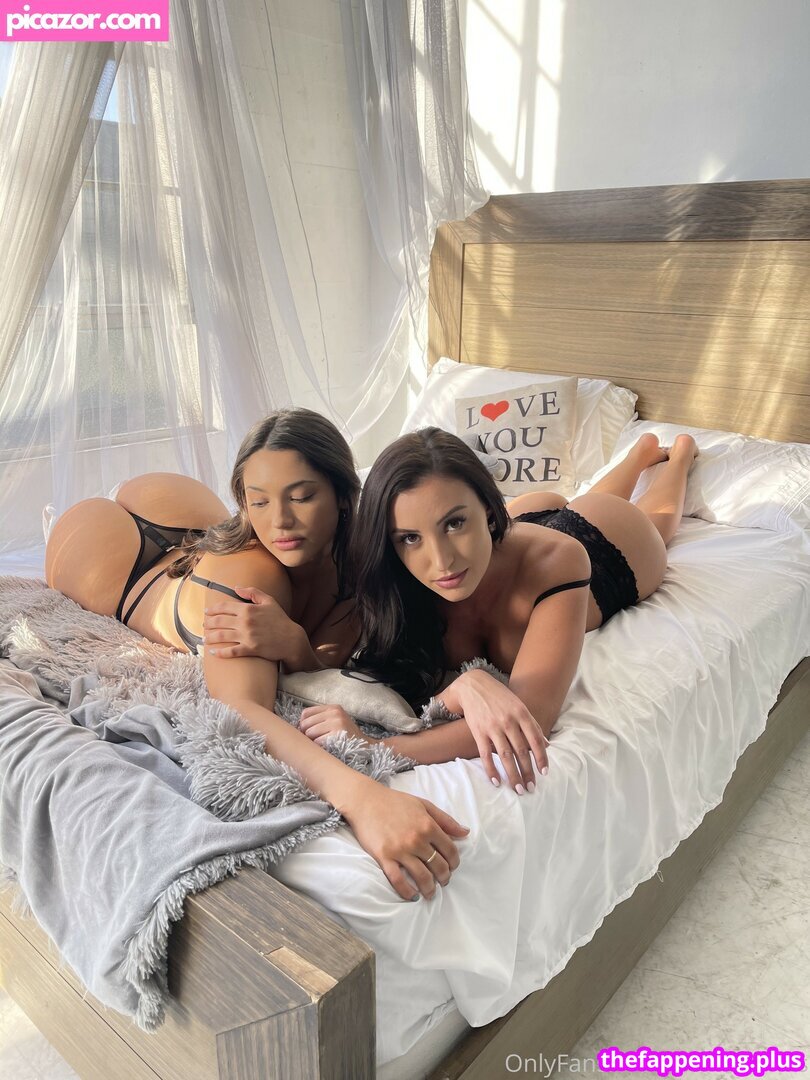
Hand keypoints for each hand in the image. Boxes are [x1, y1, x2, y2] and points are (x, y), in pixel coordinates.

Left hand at [203, 587, 299, 662]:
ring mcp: (247, 636)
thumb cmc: (280, 619)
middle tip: (204, 625)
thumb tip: (236, 588)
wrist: (291, 640)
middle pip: (219, 621)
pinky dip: (220, 652)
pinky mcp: (250, 649)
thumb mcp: (269, 601)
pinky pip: (231, 651)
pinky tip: (212, 652)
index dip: (213, 609)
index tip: (206, 612)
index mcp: (248, 609)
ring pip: (221, 636)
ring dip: (210, 637)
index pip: (224, 607)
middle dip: (208, 623)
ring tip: (205, 638)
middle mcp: (245, 622)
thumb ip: (252, 592)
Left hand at [299, 704, 365, 745]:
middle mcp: (335, 713)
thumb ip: (320, 718)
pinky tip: (327, 748)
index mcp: (333, 708)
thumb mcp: (336, 720)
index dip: (304, 724)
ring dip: (313, 741)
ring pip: (309, 733)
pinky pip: (316, 742)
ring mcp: (337, 723)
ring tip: (323, 743)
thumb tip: (298, 726)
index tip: (310, 732)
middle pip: (305, 723)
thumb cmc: (347, 736)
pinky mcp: (337, 735)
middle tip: (316, 740)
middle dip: (307, 734)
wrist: (366, 747)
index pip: (305, 713)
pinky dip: (319, 747)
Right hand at [342, 781, 468, 900]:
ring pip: (422, 876)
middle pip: (438, 866)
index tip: (452, 867)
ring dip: (430, 888)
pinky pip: (398, 880)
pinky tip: (413, 896)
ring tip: (431, 893)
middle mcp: (417, 839)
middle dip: (444, 877)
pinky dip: (407, 891)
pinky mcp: (384, 857)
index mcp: (428, 825)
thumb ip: (446, 820)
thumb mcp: (424, 805)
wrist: (366, 800)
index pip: (450, 850)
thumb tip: (466, 833)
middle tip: (443, 881)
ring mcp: (400, 850)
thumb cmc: (395, 801)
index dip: (454, 862)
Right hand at [452, 669, 549, 792]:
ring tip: (519, 790)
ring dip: (513, 775)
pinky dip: (491, 769)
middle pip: (521, 751)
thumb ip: (532, 725)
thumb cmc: (499, 697)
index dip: (541, 758)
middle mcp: (509, 721)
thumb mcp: (519, 705)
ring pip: (506, 756)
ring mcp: (493, 727)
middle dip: (528, 772)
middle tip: (532, 788)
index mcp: (522, 713)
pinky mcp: (478, 732)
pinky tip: (497, 781)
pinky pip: (486, 754)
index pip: (535, 740)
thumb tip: (547, 744)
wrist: (473, 685)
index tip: (544, 772)